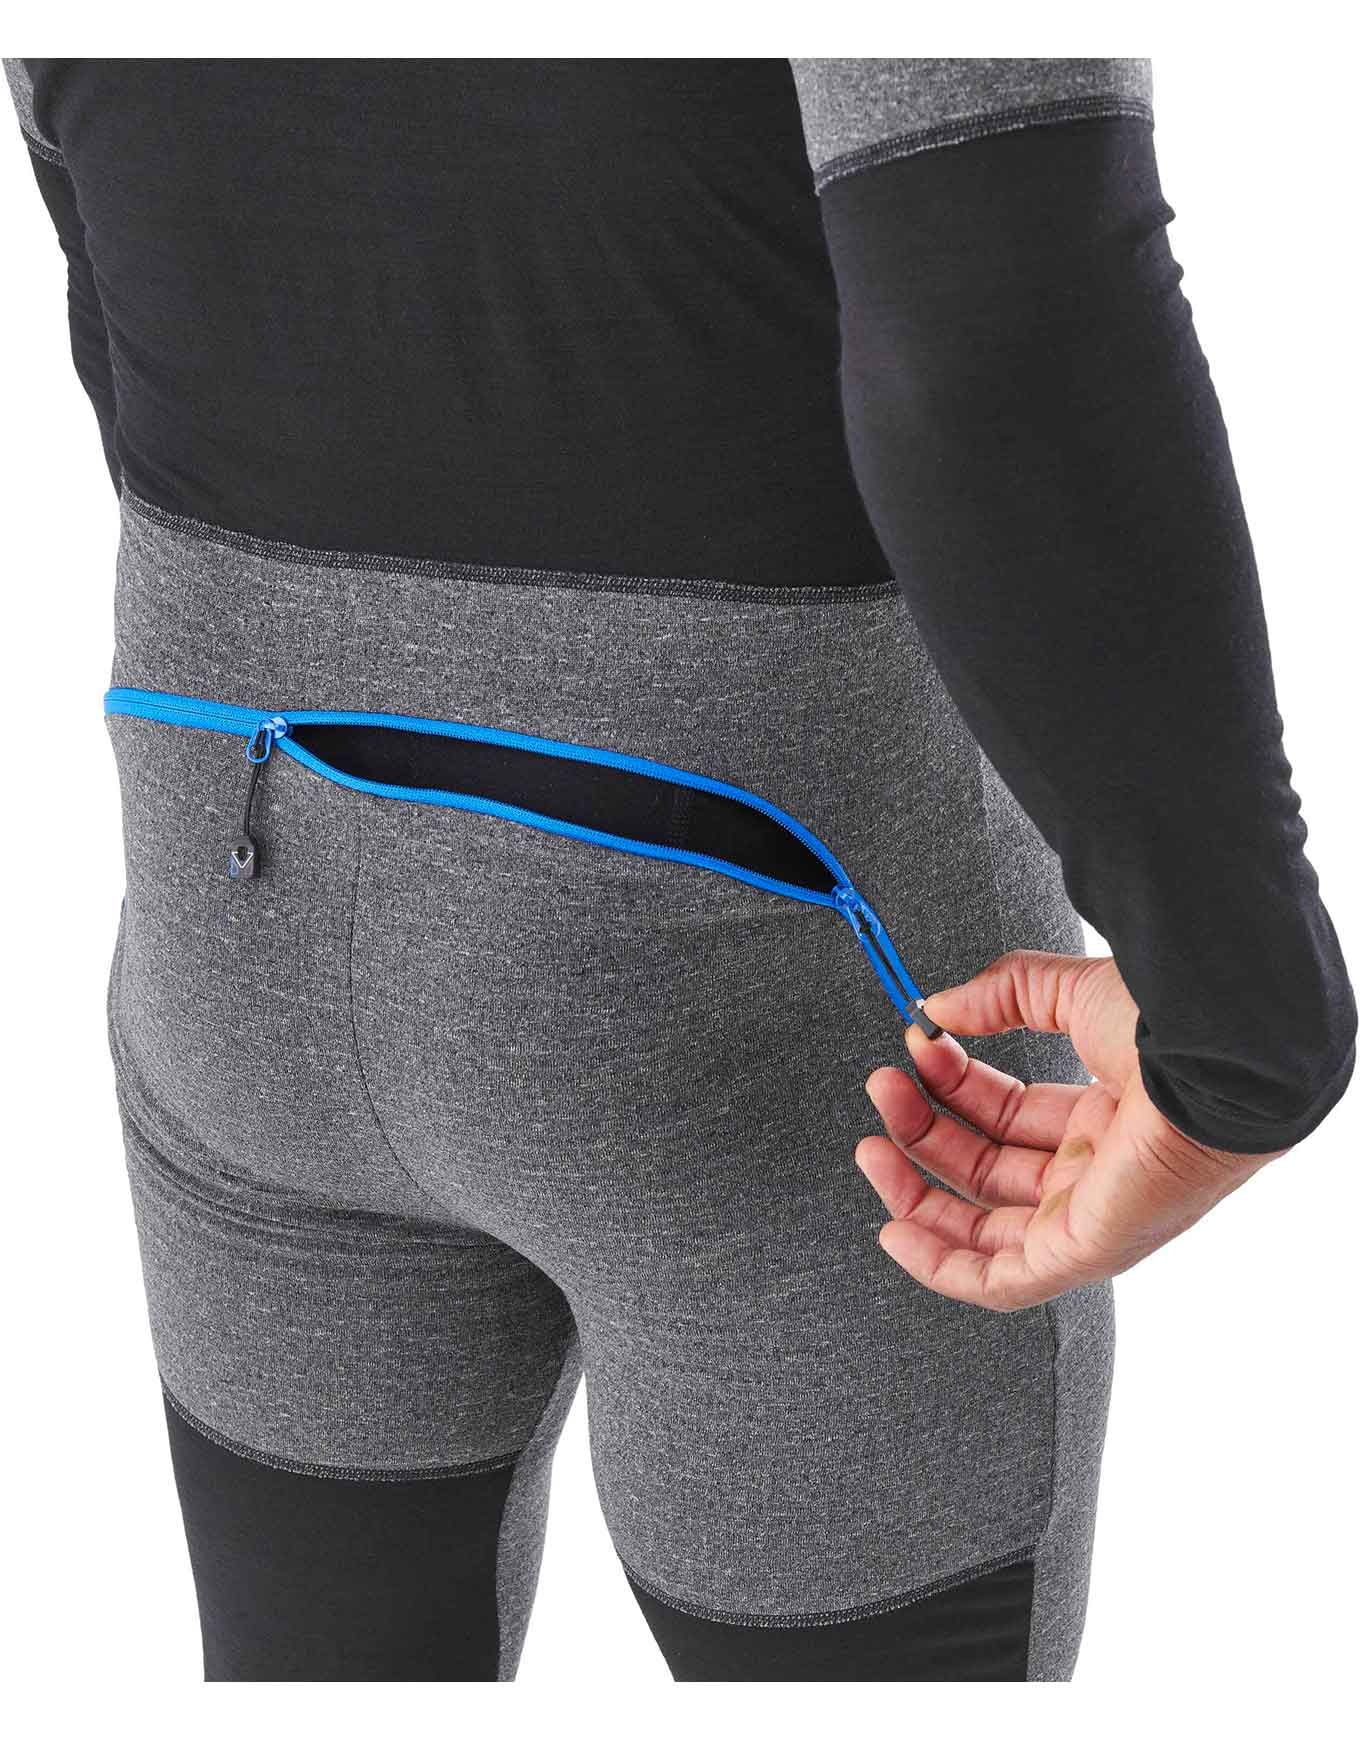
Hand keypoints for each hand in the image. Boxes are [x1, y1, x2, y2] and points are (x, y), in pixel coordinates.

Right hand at [855, 951, 1284, 1309]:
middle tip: (884, 1088)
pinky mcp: (1084, 1250)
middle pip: (987, 1170)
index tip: (918, 1045)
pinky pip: (1001, 1281)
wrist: (1217, 1058)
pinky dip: (941, 1264)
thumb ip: (1001, 995)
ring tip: (873, 1147)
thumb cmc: (1170, 1027)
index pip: (1008, 1116)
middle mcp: (1098, 1171)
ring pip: (984, 1229)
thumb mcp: (1070, 992)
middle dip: (924, 1131)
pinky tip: (894, 1230)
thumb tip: (937, 1009)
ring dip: (918, 1191)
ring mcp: (1091, 1214)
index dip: (952, 1084)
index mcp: (1105, 1114)